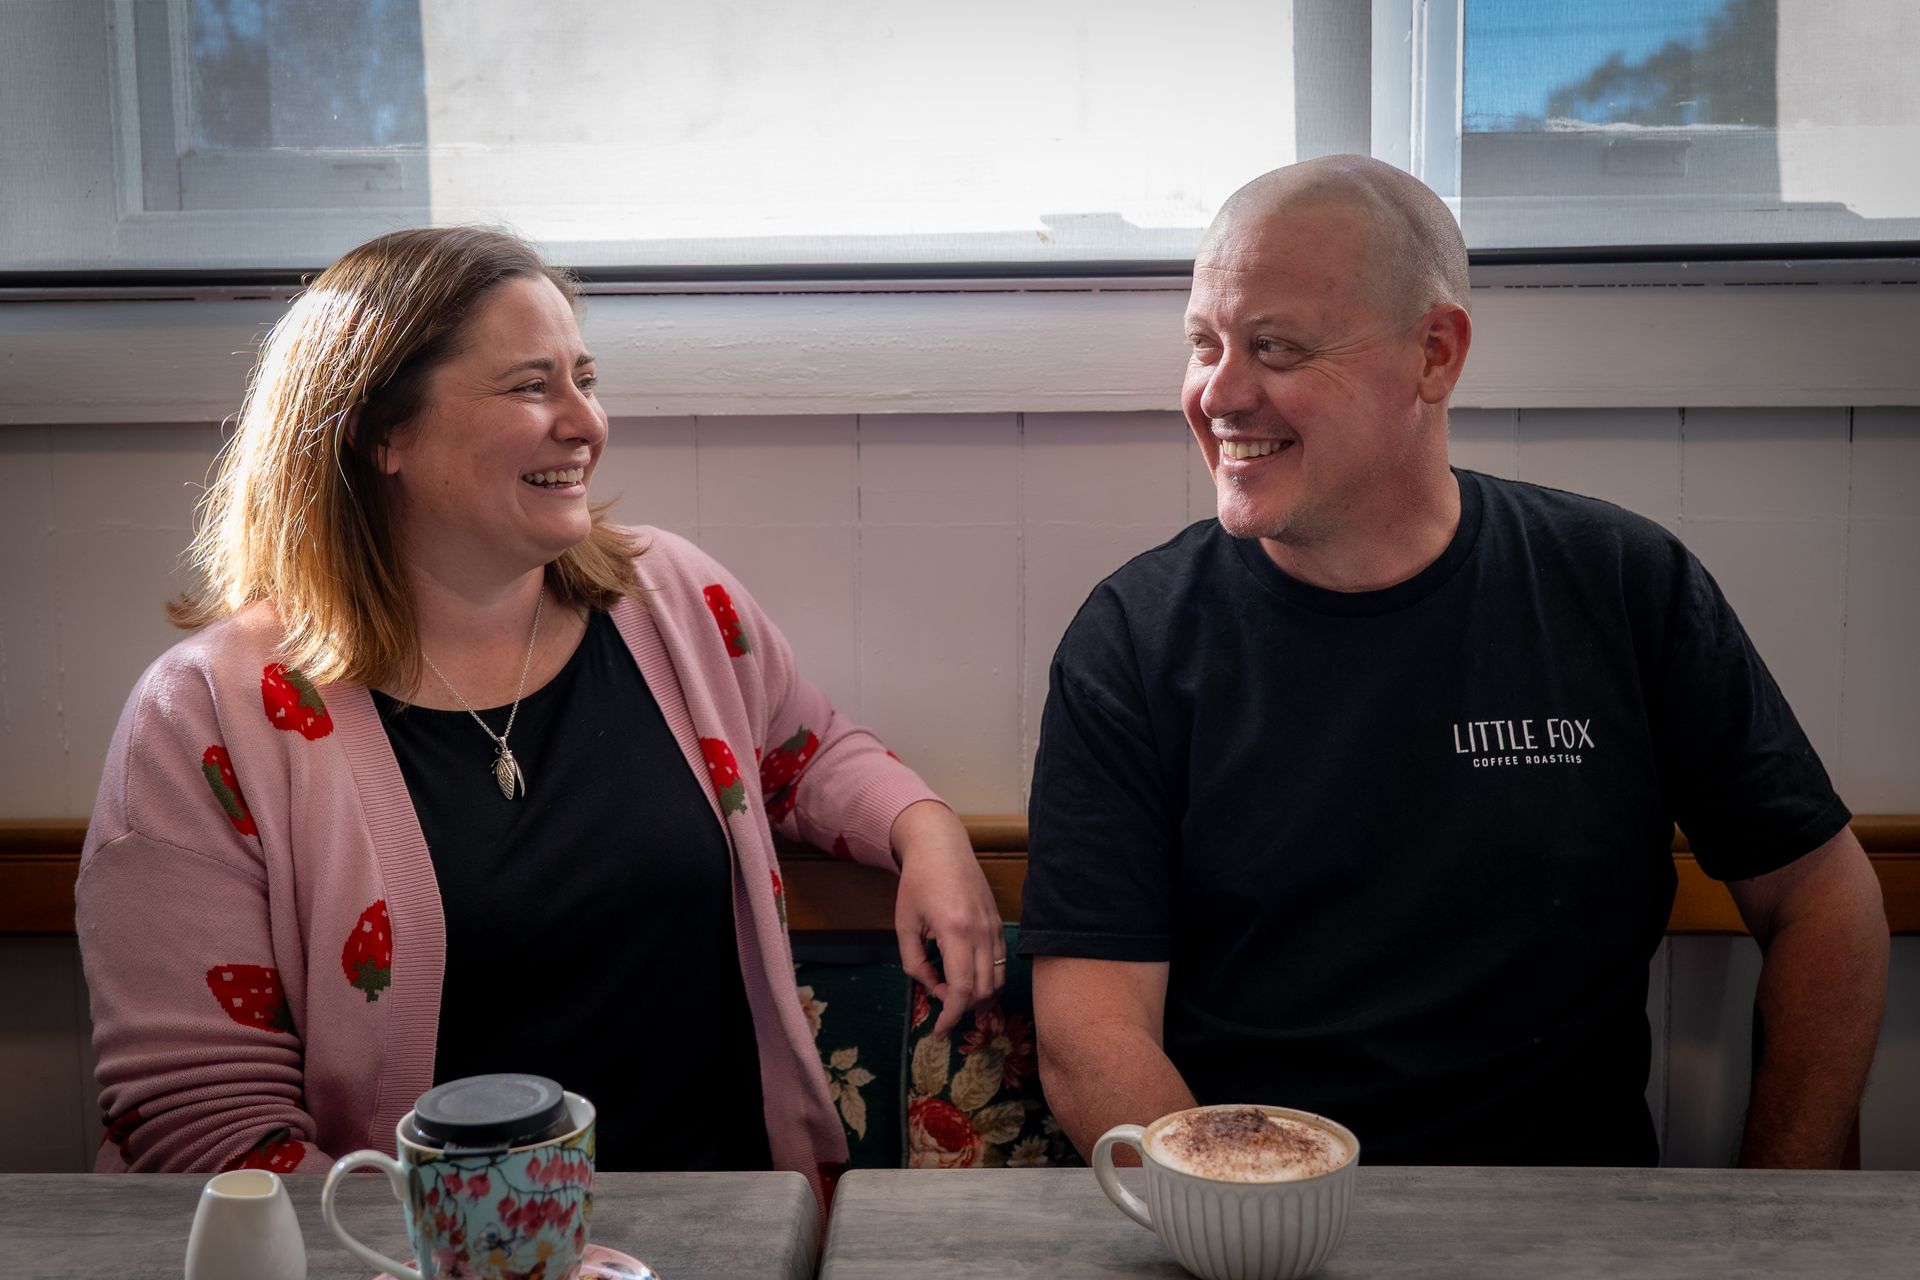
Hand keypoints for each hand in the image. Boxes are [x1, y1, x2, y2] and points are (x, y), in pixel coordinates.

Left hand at [890, 800, 1005, 1036]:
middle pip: (984, 990)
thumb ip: (915, 962)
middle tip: (942, 1008)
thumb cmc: (918, 882)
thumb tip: (931, 987)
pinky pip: (1001, 963)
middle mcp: (982, 932)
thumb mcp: (905, 924)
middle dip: (964, 1010)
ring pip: (998, 980)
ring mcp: (995, 928)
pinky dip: (989, 981)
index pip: (964, 988)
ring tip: (957, 1000)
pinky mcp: (1000, 925)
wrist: (942, 847)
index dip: (952, 1016)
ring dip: (980, 999)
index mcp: (956, 930)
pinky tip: (972, 984)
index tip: (940, 1030)